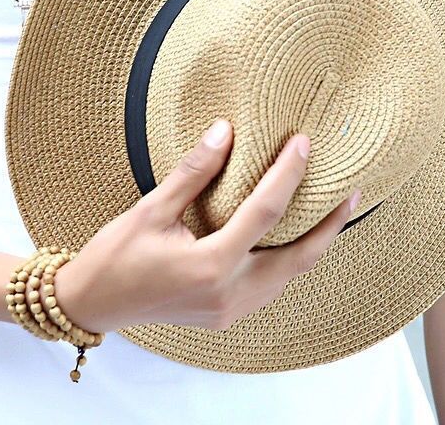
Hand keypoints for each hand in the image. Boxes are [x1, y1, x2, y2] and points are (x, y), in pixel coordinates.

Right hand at [48, 119, 360, 333]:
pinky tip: (293, 238)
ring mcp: (230, 311)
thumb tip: (225, 131)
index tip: (303, 144)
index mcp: (210, 267)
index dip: (287, 174)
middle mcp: (229, 295)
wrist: (92, 303)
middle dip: (329, 225)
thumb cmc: (115, 256)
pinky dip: (290, 261)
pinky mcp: (225, 314)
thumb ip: (193, 171)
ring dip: (314, 245)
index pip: (265, 213)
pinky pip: (272, 286)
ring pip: (290, 278)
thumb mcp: (151, 208)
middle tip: (352, 192)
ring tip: (333, 213)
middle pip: (298, 258)